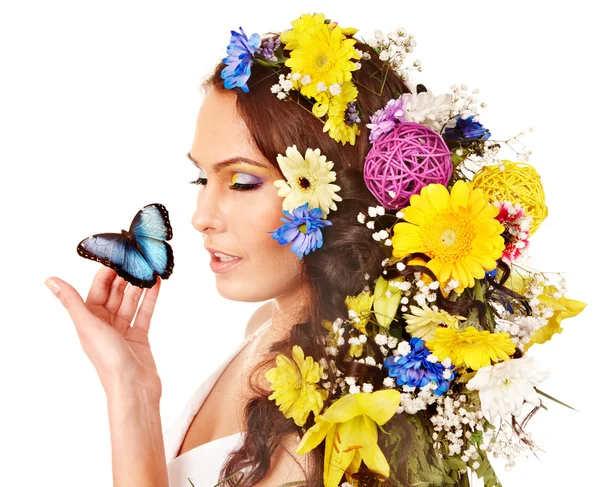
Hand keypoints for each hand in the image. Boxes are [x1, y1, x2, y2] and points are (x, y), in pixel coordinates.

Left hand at [45, 267, 162, 399]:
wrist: (133, 388)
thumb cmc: (108, 360)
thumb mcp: (88, 325)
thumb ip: (71, 301)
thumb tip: (50, 280)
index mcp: (89, 320)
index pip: (98, 289)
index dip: (106, 273)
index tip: (118, 257)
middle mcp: (105, 323)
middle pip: (115, 293)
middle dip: (125, 277)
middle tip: (137, 260)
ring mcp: (123, 329)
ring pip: (131, 301)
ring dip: (139, 285)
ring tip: (148, 268)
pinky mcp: (139, 336)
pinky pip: (144, 312)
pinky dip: (150, 298)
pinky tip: (156, 285)